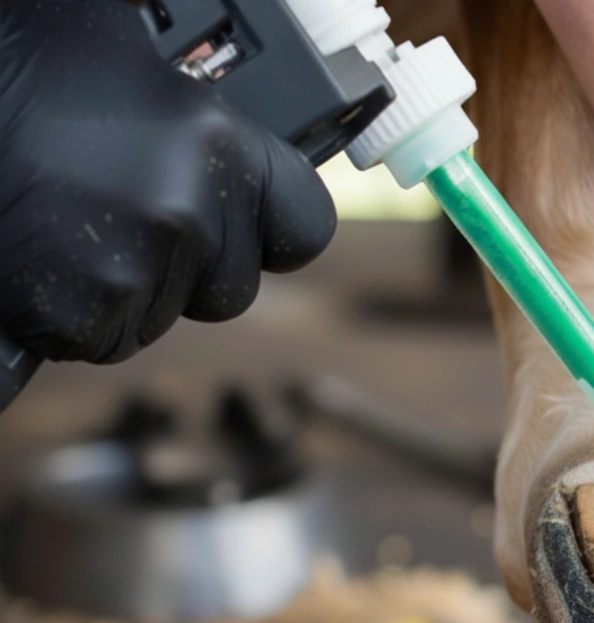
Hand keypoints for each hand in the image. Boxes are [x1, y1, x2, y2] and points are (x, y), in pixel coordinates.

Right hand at [0, 0, 335, 367]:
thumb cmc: (32, 66)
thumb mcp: (134, 57)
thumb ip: (206, 123)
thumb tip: (243, 158)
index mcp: (219, 144)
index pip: (304, 226)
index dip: (274, 234)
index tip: (246, 228)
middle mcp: (187, 211)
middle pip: (228, 290)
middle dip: (185, 270)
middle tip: (119, 215)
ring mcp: (132, 269)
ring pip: (158, 318)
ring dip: (121, 290)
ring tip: (65, 225)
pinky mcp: (75, 315)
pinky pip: (97, 339)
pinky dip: (67, 315)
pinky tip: (39, 259)